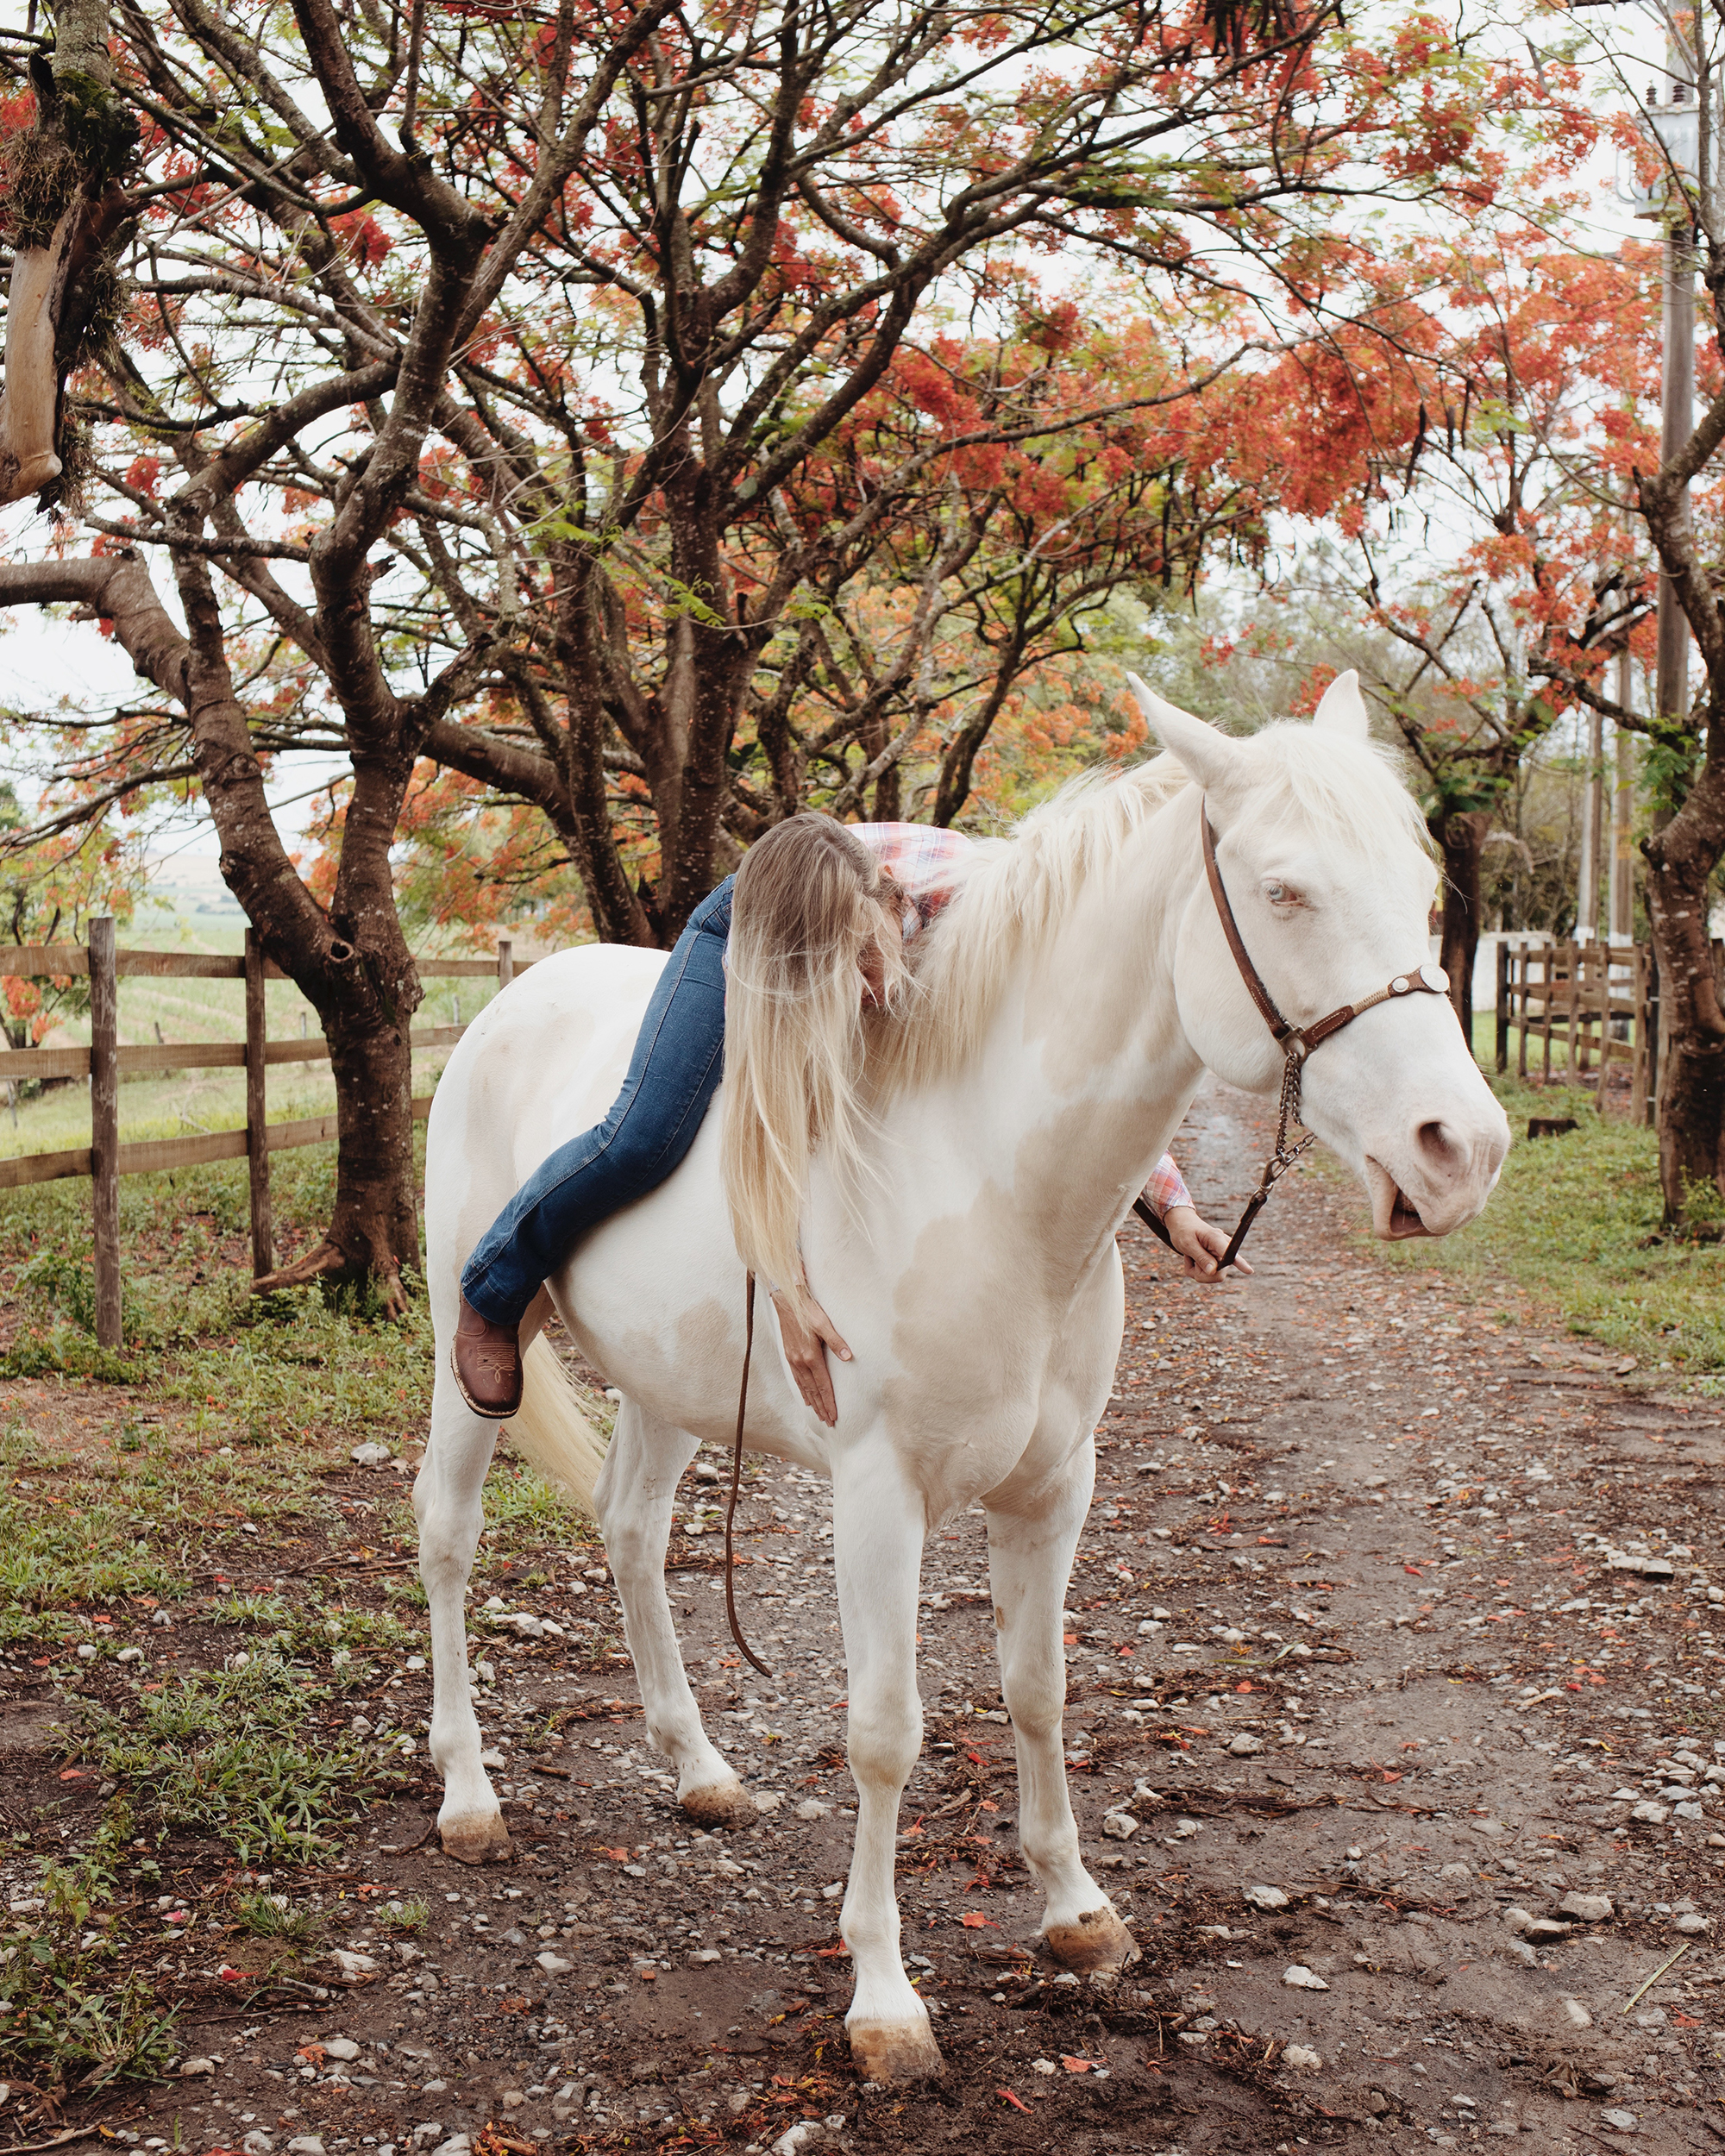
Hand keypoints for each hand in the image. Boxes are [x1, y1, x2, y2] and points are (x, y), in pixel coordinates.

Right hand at [769, 1279, 853, 1424]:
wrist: (786, 1301)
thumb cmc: (807, 1310)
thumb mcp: (824, 1323)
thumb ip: (837, 1342)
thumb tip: (849, 1357)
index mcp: (810, 1356)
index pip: (823, 1386)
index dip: (829, 1402)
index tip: (834, 1417)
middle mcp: (800, 1362)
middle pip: (813, 1391)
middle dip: (821, 1408)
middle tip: (828, 1422)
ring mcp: (793, 1360)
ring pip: (804, 1387)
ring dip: (812, 1402)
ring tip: (819, 1414)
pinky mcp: (789, 1355)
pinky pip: (797, 1379)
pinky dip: (802, 1390)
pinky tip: (806, 1396)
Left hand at [1163, 1203, 1251, 1282]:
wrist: (1182, 1226)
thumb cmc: (1184, 1232)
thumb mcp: (1188, 1243)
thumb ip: (1201, 1257)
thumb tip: (1213, 1272)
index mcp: (1216, 1238)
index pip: (1229, 1253)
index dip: (1240, 1263)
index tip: (1249, 1271)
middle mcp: (1223, 1247)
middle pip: (1219, 1273)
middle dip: (1201, 1272)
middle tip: (1189, 1258)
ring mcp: (1221, 1256)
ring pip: (1214, 1276)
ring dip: (1197, 1271)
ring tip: (1191, 1257)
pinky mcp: (1218, 1262)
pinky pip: (1207, 1276)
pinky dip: (1195, 1271)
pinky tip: (1192, 1259)